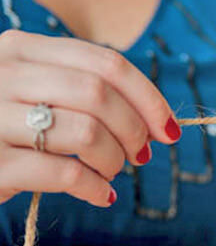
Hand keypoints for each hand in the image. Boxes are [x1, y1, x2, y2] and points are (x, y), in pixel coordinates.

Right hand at [0, 30, 180, 205]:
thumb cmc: (11, 128)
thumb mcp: (40, 93)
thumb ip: (89, 92)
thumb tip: (159, 123)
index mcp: (23, 50)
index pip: (106, 63)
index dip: (148, 98)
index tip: (170, 129)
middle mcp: (5, 75)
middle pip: (99, 95)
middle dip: (135, 129)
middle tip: (142, 154)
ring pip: (87, 133)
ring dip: (115, 160)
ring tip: (112, 172)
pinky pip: (66, 173)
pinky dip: (96, 187)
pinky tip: (102, 195)